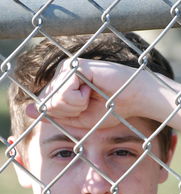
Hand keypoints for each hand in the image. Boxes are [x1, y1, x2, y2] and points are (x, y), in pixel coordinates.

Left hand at [26, 59, 141, 127]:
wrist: (133, 100)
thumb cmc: (109, 109)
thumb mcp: (77, 120)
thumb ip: (54, 115)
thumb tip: (27, 109)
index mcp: (61, 85)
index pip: (45, 107)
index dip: (65, 116)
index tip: (84, 107)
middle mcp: (61, 74)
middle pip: (47, 104)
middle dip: (70, 112)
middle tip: (89, 102)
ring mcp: (67, 68)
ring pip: (54, 100)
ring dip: (76, 107)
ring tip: (92, 96)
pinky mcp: (76, 66)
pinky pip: (65, 94)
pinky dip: (80, 101)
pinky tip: (93, 90)